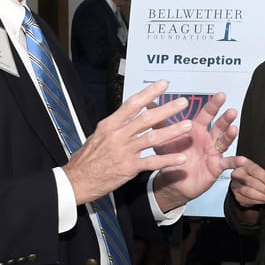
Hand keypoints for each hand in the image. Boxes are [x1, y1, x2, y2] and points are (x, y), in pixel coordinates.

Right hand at [64, 80, 221, 204]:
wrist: (76, 180)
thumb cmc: (87, 158)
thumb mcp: (98, 135)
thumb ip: (116, 125)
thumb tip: (129, 114)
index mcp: (110, 124)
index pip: (132, 104)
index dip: (149, 93)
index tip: (163, 84)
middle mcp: (118, 135)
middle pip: (146, 118)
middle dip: (167, 109)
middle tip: (183, 102)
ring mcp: (124, 151)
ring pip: (152, 138)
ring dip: (172, 131)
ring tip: (188, 125)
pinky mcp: (128, 167)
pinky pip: (152, 162)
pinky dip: (167, 159)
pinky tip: (181, 157)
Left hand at [151, 91, 239, 211]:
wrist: (172, 181)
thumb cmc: (170, 157)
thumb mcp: (164, 139)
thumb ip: (160, 122)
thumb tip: (149, 104)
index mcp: (197, 129)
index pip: (207, 114)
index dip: (214, 105)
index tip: (221, 95)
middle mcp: (208, 139)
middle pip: (219, 126)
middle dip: (226, 118)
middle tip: (231, 111)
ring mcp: (213, 152)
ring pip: (224, 141)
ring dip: (230, 135)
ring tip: (234, 129)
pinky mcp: (216, 166)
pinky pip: (227, 163)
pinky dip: (235, 162)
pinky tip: (241, 159)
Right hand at [229, 157, 264, 208]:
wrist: (245, 182)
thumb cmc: (255, 174)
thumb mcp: (262, 170)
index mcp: (243, 163)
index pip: (253, 169)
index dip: (263, 176)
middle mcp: (237, 173)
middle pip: (250, 181)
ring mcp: (235, 185)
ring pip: (249, 192)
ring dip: (262, 196)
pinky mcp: (236, 195)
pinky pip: (247, 200)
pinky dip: (259, 201)